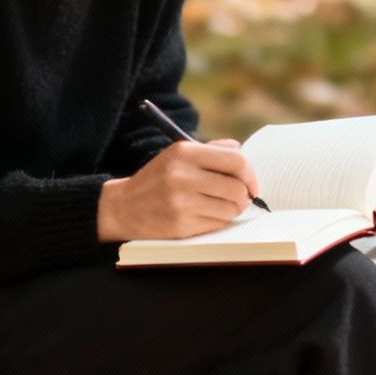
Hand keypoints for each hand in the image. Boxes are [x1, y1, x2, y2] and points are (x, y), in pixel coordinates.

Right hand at [98, 139, 261, 242]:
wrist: (124, 207)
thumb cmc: (157, 179)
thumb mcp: (177, 155)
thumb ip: (210, 150)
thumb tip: (240, 150)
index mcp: (184, 152)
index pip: (236, 160)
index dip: (251, 174)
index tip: (252, 184)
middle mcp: (183, 175)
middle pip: (237, 188)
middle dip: (244, 195)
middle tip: (239, 198)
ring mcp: (182, 202)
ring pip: (231, 209)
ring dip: (233, 210)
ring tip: (220, 206)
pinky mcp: (181, 225)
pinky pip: (217, 224)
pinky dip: (219, 221)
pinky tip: (207, 215)